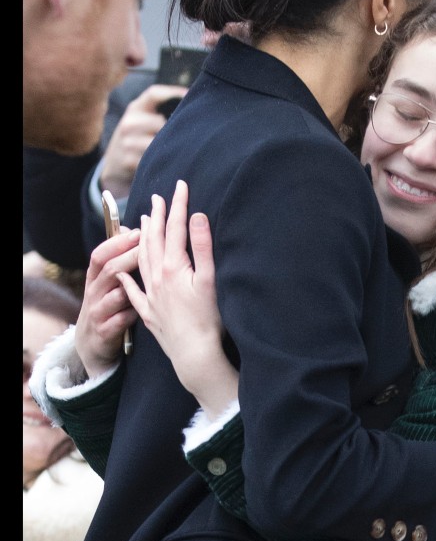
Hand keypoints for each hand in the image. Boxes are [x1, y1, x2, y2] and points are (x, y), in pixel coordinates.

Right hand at [74, 230, 140, 376]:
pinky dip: (133, 314)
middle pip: (110, 270)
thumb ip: (116, 258)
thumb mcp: (106, 282)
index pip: (100, 255)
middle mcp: (94, 292)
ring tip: (151, 280)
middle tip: (149, 248)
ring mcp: (97, 312)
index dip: (117, 242)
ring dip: (134, 287)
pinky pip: (121, 320)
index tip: (137, 231)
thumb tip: (127, 228)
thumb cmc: (106, 305)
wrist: (92, 344)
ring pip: (117, 295)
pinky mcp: (104, 332)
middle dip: (130, 257)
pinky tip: (145, 310)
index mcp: (94, 277)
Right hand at [99, 84, 188, 198]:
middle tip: (191, 133)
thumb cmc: (137, 138)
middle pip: (161, 121)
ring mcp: (127, 142)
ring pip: (159, 142)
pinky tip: (168, 160)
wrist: (114, 165)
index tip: (190, 96)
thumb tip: (192, 103)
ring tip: (179, 147)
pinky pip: (154, 159)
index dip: (173, 92)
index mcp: (135, 108)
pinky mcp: (129, 161)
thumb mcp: (141, 119)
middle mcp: (129, 122)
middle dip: (175, 128)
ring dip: (171, 145)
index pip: (153, 93)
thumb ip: (160, 109)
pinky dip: (165, 160)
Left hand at [118, 179, 238, 416]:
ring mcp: (151, 295)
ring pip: (141, 259)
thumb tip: (196, 216)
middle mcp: (157, 278)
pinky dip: (127, 277)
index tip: (180, 186)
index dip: (178, 205)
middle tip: (159, 197)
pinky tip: (121, 272)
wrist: (194, 354)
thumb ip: (203, 246)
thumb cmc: (208, 319)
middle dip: (157, 216)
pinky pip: (133, 291)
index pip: (175, 228)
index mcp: (174, 267)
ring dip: (142, 238)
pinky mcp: (149, 313)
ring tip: (141, 222)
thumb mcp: (210, 280)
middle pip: (154, 240)